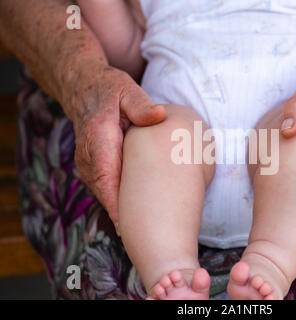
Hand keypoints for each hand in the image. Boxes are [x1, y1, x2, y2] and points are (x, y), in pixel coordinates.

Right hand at [62, 62, 165, 225]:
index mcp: (98, 137)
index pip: (106, 175)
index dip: (116, 200)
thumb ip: (140, 104)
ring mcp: (87, 163)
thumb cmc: (109, 90)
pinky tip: (138, 209)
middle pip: (105, 191)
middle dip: (124, 213)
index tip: (128, 222)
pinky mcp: (92, 167)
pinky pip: (106, 187)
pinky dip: (119, 199)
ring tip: (144, 228)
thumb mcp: (126, 89)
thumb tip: (158, 116)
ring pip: (105, 192)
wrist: (83, 89)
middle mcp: (88, 155)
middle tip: (145, 234)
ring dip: (122, 209)